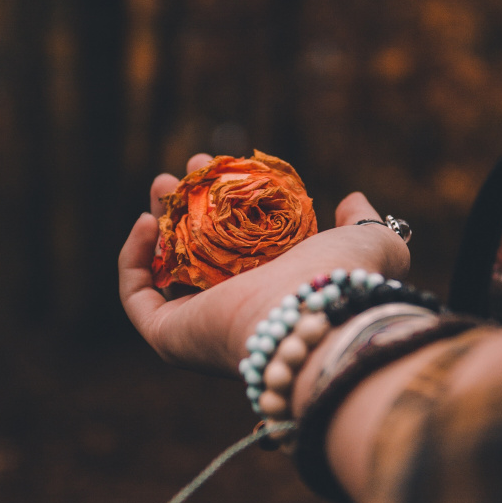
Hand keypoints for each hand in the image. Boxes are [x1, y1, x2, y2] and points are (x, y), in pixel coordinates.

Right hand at [119, 154, 410, 376]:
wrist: (312, 318)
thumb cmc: (342, 280)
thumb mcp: (369, 242)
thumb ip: (364, 221)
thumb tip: (352, 202)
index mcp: (275, 291)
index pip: (239, 247)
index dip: (225, 202)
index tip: (224, 166)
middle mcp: (235, 310)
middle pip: (196, 252)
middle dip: (187, 203)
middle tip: (191, 168)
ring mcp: (198, 325)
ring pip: (163, 270)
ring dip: (158, 221)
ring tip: (164, 182)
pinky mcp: (169, 336)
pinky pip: (137, 297)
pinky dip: (133, 258)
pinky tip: (147, 220)